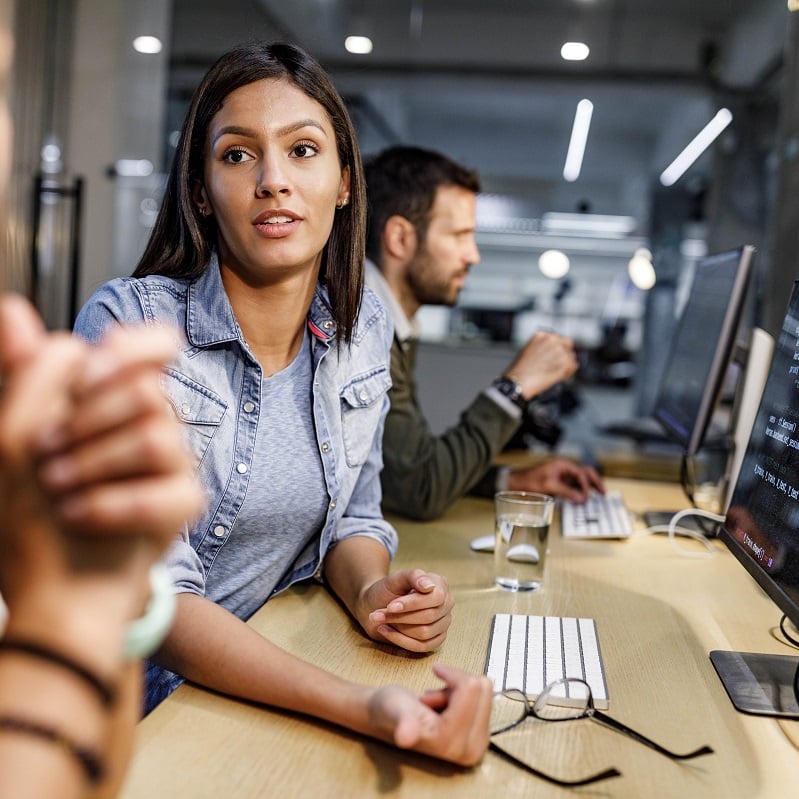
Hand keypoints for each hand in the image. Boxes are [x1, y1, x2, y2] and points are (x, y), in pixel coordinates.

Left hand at [0, 295, 202, 652]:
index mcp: (111, 397)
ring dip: (91, 467)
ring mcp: (173, 463)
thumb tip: (13, 309)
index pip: (156, 345)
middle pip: (146, 391)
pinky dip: (110, 507)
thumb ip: (21, 372)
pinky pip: (164, 489)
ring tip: (59, 492)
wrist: (50, 592)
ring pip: (158, 434)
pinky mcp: (185, 503)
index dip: (131, 350)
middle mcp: (150, 422)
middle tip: (46, 457)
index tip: (91, 372)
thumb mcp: (10, 435)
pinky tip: (82, 518)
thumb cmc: (27, 515)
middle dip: (84, 426)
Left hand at [361, 569, 453, 651]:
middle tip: (378, 614)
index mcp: (441, 585)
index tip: (391, 606)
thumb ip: (413, 576)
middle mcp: (446, 604)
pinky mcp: (435, 640)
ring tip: (381, 619)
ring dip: (398, 628)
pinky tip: (385, 631)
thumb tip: (429, 586)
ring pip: (424, 632)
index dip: (413, 604)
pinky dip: (400, 640)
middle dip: (401, 616)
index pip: (435, 598)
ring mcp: (443, 623)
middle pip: (429, 616)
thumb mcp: (396, 578)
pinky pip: (422, 647)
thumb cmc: (387, 589)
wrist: (374, 604)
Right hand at [367, 663, 492, 765]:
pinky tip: (445, 706)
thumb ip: (403, 722)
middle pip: (482, 689)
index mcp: (450, 742)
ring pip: (485, 691)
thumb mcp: (393, 710)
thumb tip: (405, 737)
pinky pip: (485, 698)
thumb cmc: (390, 710)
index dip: (451, 674)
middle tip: (434, 697)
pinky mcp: (480, 738)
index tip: (434, 673)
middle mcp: (469, 749)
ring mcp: (476, 745)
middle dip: (456, 684)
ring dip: (459, 690)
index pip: (470, 688)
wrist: (388, 718)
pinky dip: (465, 695)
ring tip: (438, 703)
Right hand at [504, 331, 577, 399]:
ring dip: (566, 366)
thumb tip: (553, 353)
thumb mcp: (529, 351)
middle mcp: (551, 340)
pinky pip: (573, 366)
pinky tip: (557, 377)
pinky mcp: (564, 363)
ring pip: (571, 357)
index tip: (556, 356)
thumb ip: (543, 348)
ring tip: (553, 373)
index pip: (558, 338)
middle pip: (568, 346)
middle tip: (557, 366)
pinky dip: (568, 373)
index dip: (558, 348)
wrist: (519, 381)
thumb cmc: (520, 371)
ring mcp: (559, 351)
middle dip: (564, 355)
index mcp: (541, 335)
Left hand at [506, 457, 603, 502]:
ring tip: (597, 495)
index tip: (586, 497)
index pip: (581, 473)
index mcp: (562, 464)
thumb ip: (567, 492)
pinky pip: (573, 485)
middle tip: (603, 493)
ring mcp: (562, 475)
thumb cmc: (529, 480)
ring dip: (588, 487)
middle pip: (585, 472)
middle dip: (595, 482)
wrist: (515, 483)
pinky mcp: (559, 482)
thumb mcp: (549, 486)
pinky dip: (580, 491)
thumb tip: (582, 498)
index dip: (586, 486)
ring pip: (580, 479)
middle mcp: (564, 468)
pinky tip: (582, 498)